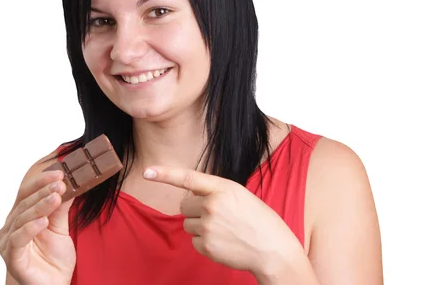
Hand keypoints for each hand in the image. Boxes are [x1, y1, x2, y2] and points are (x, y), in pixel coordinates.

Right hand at [0, 170, 75, 284]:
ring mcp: (9, 242)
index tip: (59, 173)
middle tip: (60, 183)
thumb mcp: (60, 228)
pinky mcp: (12, 257)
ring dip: (40, 206)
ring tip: (56, 197)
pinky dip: (30, 228)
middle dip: (44, 192)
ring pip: (22, 218)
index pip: (27, 193)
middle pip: (25, 203)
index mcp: (21, 216)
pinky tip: (43, 221)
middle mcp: (11, 227)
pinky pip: (18, 240)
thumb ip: (61, 208)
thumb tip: (68, 184)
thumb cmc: (52, 259)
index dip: (41, 182)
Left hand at [143, 166, 302, 277]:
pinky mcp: (205, 245)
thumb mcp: (239, 195)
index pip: (188, 178)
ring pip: (187, 224)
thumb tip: (190, 193)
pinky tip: (224, 242)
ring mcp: (208, 226)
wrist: (273, 250)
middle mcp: (212, 205)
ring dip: (200, 227)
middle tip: (217, 216)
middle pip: (184, 205)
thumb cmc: (258, 220)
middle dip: (194, 210)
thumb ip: (214, 191)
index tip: (147, 172)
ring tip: (225, 230)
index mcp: (223, 188)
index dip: (165, 174)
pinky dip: (204, 242)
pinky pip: (193, 241)